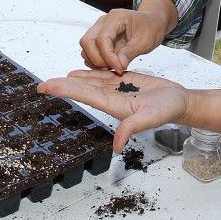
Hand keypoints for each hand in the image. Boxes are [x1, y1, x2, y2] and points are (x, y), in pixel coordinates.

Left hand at [39, 70, 189, 150]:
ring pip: (91, 83)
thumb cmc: (168, 110)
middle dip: (62, 87)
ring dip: (73, 81)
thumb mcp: (150, 118)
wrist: (180, 101)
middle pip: (82, 89)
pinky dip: (90, 74)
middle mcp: (111, 98)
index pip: (84, 95)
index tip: (46, 87)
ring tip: (55, 80)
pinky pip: (103, 77)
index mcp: (113, 105)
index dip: (64, 90)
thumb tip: (116, 147)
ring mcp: (117, 90)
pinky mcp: (124, 82)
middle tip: (41, 85)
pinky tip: (79, 72)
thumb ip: (131, 129)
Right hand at [79, 5, 171, 72]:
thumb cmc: (150, 27)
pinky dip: (96, 60)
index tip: (118, 68)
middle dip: (97, 59)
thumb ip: (130, 52)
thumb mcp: (145, 41)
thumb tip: (118, 65)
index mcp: (115, 18)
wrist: (152, 22)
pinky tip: (109, 64)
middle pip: (87, 41)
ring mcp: (99, 29)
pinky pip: (90, 50)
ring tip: (112, 67)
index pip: (102, 38)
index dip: (108, 57)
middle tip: (113, 68)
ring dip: (95, 60)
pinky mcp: (99, 38)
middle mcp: (103, 22)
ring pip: (85, 47)